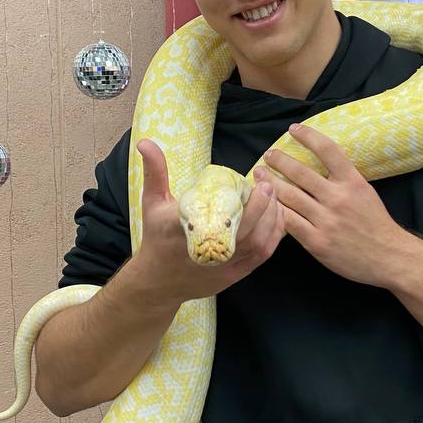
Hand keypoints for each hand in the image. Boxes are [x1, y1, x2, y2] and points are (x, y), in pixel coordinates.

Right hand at [133, 139, 286, 303]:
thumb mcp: (152, 203)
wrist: (158, 281)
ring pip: (259, 243)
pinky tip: (276, 216)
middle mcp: (208, 250)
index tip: (252, 179)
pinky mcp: (234, 274)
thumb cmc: (157, 237)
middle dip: (263, 205)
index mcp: (188, 229)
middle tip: (267, 184)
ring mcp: (224, 265)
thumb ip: (155, 172)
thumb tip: (146, 142)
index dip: (245, 199)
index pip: (221, 215)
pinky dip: (274, 235)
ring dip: (272, 218)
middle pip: (247, 230)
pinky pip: (262, 255)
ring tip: (274, 196)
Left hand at [256, 123, 407, 286]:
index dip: (309, 136)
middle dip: (279, 161)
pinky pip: (290, 222)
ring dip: (271, 183)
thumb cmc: (376, 224)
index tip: (294, 129)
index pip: (328, 150)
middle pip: (301, 173)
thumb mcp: (365, 192)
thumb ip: (344, 179)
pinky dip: (276, 211)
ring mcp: (326, 220)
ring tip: (259, 174)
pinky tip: (266, 203)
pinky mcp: (317, 241)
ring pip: (290, 196)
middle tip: (268, 155)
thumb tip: (320, 164)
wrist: (389, 257)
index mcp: (353, 182)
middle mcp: (338, 198)